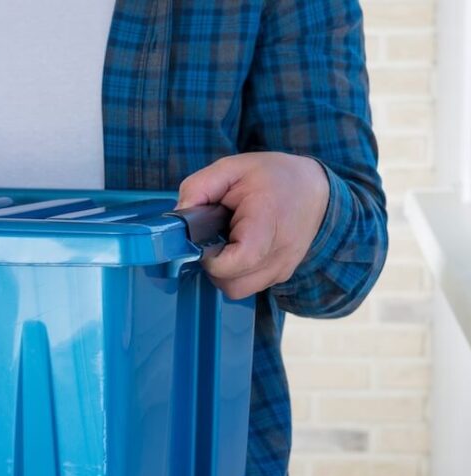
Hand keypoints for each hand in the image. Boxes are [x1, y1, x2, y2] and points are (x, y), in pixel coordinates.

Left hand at [177, 152, 328, 298]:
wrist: (316, 190)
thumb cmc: (273, 177)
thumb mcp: (231, 168)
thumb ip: (198, 189)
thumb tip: (177, 218)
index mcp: (267, 223)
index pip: (235, 263)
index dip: (211, 259)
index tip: (206, 239)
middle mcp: (280, 254)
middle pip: (232, 284)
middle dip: (213, 266)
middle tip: (215, 238)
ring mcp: (283, 269)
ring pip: (238, 290)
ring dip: (224, 272)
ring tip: (228, 242)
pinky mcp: (282, 275)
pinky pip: (249, 286)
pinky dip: (238, 273)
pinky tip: (241, 248)